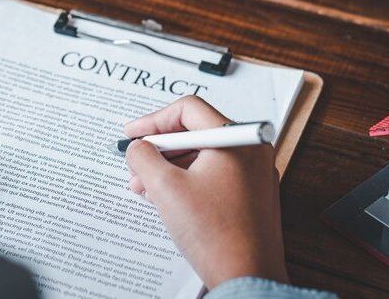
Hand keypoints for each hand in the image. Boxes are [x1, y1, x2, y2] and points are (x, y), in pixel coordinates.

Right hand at [124, 96, 288, 289]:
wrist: (248, 279)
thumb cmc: (216, 236)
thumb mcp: (166, 188)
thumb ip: (144, 157)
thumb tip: (138, 147)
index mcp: (236, 138)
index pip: (189, 110)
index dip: (155, 120)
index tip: (134, 133)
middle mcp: (250, 149)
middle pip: (196, 131)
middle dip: (160, 148)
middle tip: (137, 161)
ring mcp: (254, 173)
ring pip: (204, 155)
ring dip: (171, 166)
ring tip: (145, 185)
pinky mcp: (252, 194)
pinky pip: (215, 174)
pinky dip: (189, 179)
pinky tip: (167, 196)